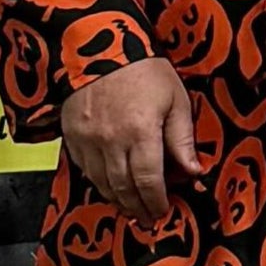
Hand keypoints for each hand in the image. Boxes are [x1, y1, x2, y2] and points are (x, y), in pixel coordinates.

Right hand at [58, 56, 198, 219]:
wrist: (97, 47)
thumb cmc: (142, 70)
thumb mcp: (175, 100)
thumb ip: (182, 139)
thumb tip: (194, 171)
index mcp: (140, 133)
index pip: (148, 181)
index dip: (156, 201)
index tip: (163, 211)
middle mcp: (110, 143)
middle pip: (123, 188)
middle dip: (137, 207)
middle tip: (148, 218)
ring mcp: (87, 142)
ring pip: (100, 183)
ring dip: (116, 199)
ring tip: (130, 208)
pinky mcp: (71, 137)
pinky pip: (83, 169)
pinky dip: (98, 182)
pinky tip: (108, 186)